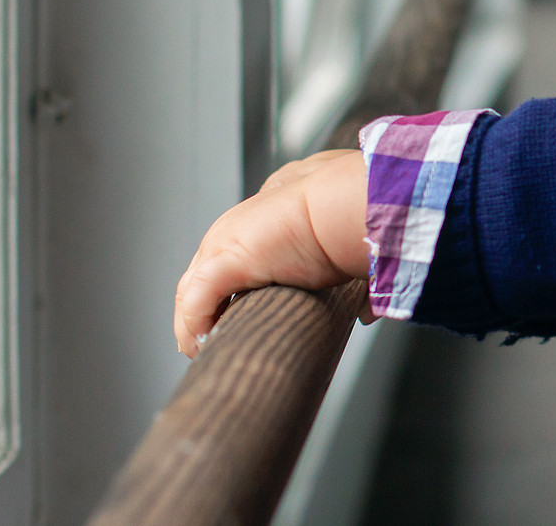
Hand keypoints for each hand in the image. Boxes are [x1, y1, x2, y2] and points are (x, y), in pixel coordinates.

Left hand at [174, 148, 369, 357]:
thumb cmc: (351, 216)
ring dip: (194, 327)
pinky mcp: (224, 262)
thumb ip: (352, 275)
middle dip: (202, 314)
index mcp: (254, 222)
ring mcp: (223, 243)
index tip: (231, 321)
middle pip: (197, 278)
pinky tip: (204, 346)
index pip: (222, 260)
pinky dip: (194, 328)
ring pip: (188, 294)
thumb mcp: (343, 242)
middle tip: (211, 343)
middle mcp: (232, 230)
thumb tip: (367, 313)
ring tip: (206, 352)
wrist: (347, 203)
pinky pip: (194, 305)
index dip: (223, 294)